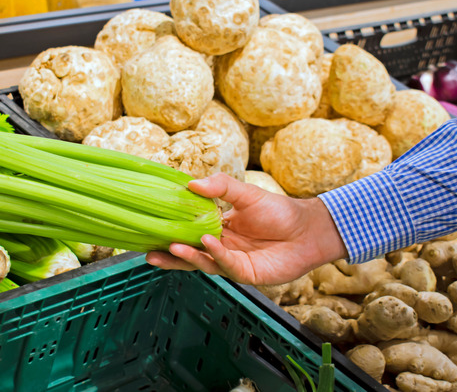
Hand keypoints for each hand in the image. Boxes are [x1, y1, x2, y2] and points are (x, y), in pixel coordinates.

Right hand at [145, 173, 348, 284]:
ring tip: (173, 247)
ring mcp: (233, 264)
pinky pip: (227, 266)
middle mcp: (221, 250)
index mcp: (217, 231)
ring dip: (188, 256)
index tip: (148, 230)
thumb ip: (220, 187)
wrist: (308, 229)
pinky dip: (216, 255)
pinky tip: (208, 243)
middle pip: (190, 255)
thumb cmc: (279, 212)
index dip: (169, 234)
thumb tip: (191, 182)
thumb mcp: (245, 193)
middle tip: (148, 252)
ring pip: (204, 264)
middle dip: (169, 256)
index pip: (187, 234)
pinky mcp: (247, 274)